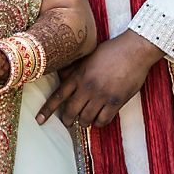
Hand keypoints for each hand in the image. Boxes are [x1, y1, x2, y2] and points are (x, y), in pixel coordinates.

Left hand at [35, 30, 164, 127]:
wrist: (134, 50)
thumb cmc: (111, 51)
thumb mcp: (87, 57)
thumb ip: (73, 69)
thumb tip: (60, 76)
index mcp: (78, 75)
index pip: (58, 96)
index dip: (47, 110)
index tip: (39, 120)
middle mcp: (87, 87)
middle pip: (70, 111)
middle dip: (67, 120)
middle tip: (68, 122)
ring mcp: (102, 95)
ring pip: (86, 118)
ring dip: (84, 121)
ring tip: (85, 119)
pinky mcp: (116, 102)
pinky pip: (103, 121)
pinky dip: (99, 123)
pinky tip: (99, 119)